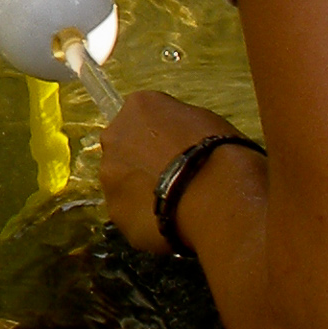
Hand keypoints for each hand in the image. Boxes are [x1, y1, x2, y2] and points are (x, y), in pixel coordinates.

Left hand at [98, 89, 246, 254]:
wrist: (215, 197)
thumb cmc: (218, 152)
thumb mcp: (203, 122)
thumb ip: (177, 126)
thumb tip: (174, 139)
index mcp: (139, 105)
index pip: (143, 117)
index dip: (161, 136)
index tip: (177, 151)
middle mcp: (114, 136)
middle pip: (125, 148)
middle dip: (143, 161)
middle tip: (172, 178)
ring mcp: (109, 175)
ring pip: (122, 182)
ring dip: (140, 190)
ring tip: (173, 206)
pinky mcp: (114, 210)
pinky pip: (129, 212)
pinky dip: (144, 217)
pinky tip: (169, 222)